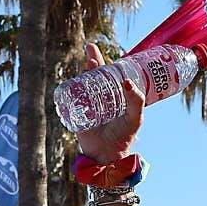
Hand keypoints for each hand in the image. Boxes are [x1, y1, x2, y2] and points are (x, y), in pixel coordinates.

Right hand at [72, 43, 143, 163]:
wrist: (108, 156)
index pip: (109, 75)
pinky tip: (73, 80)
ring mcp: (87, 104)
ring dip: (82, 72)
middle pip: (93, 74)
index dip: (105, 62)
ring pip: (82, 84)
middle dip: (91, 60)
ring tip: (87, 63)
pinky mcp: (76, 113)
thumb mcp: (135, 117)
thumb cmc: (124, 136)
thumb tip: (127, 82)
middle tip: (90, 49)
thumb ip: (136, 101)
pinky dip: (70, 89)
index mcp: (114, 95)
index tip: (103, 51)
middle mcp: (100, 97)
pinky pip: (71, 99)